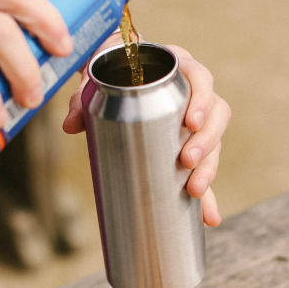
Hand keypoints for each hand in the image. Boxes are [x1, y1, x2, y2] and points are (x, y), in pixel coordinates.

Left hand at [62, 39, 228, 226]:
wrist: (116, 73)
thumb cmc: (114, 73)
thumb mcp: (99, 81)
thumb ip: (83, 99)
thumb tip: (70, 126)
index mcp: (180, 69)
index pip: (201, 80)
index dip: (202, 101)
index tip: (191, 123)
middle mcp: (195, 93)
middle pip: (217, 115)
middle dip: (206, 142)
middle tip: (187, 161)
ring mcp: (197, 122)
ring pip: (215, 143)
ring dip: (209, 168)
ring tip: (195, 190)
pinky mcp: (192, 146)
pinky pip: (205, 169)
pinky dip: (209, 197)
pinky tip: (209, 218)